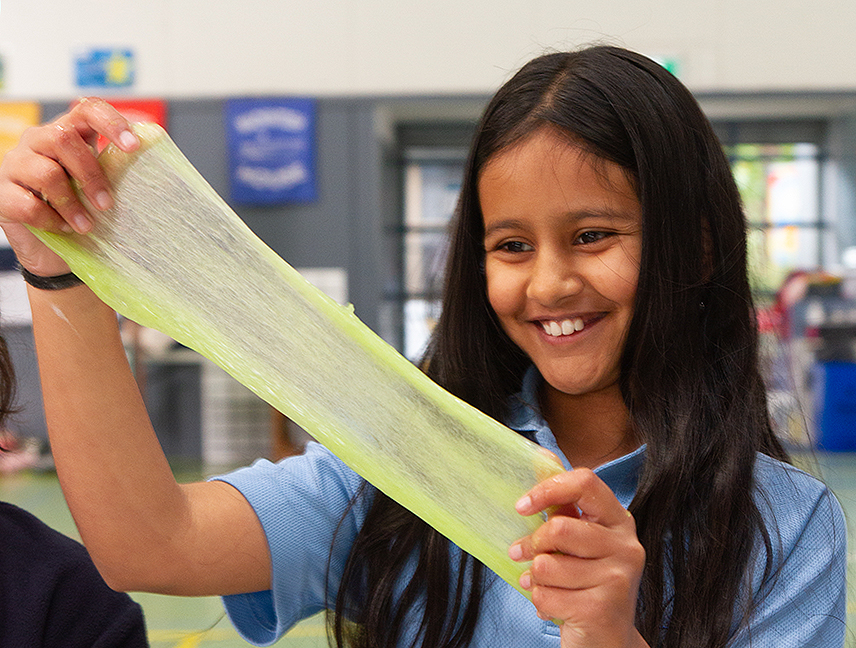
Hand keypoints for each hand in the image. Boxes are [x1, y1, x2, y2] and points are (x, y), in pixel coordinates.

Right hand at [0, 97, 138, 275]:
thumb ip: (119, 174)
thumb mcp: (102, 188)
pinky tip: (63, 229)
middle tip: (108, 204)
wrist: (53, 248)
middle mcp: (39, 142)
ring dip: (72, 204)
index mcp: (68, 134)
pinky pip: (27, 203)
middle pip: (63, 139)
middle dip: (91, 174)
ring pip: (45, 172)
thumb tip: (161, 173)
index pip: (87, 110)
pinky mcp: (3, 193)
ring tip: (87, 226)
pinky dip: (50, 220)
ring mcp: (17, 165)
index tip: (133, 146)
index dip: (111, 122)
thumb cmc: (81, 210)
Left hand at [509, 468, 647, 647]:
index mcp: (618, 520)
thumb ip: (563, 506)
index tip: (521, 506)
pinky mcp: (604, 608)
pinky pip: (547, 595)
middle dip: (531, 544)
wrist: (607, 642)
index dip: (547, 488)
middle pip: (559, 527)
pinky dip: (540, 603)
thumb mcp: (578, 542)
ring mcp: (620, 577)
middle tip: (520, 554)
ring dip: (536, 579)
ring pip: (548, 565)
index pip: (585, 482)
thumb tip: (541, 455)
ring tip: (545, 586)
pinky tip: (556, 607)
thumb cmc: (585, 584)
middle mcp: (627, 545)